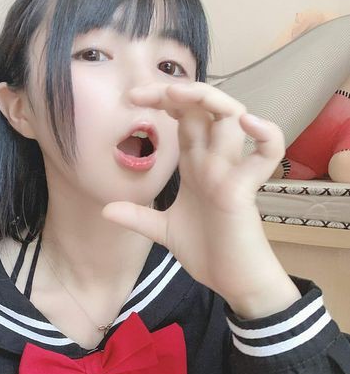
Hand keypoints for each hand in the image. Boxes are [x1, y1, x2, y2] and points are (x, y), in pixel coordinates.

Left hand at [102, 82, 285, 303]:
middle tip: (144, 94)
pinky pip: (268, 153)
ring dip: (209, 99)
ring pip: (233, 116)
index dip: (162, 100)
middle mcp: (214, 160)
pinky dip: (266, 133)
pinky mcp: (245, 188)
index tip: (131, 99)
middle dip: (178, 91)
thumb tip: (105, 209)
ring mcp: (230, 171)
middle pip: (204, 107)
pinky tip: (246, 122)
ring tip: (178, 95)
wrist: (232, 282)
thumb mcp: (164, 231)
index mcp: (196, 164)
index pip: (183, 117)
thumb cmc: (208, 252)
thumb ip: (138, 217)